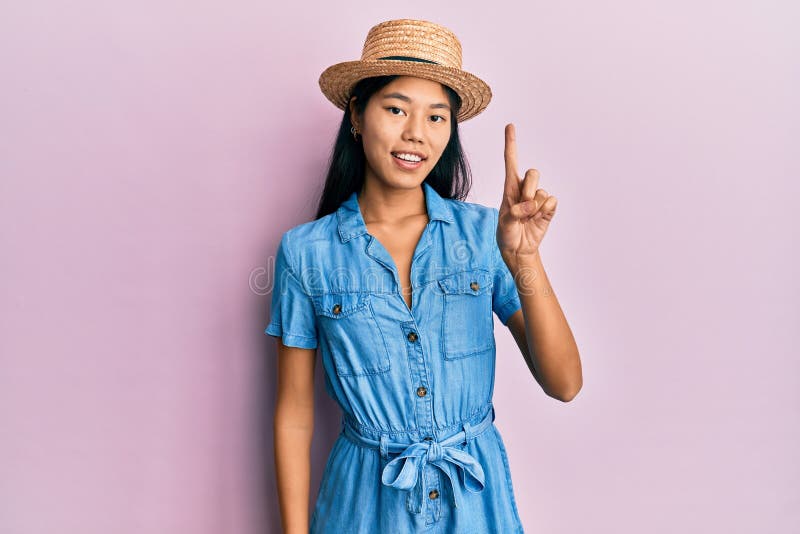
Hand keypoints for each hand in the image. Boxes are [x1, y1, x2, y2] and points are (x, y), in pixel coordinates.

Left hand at [497, 123, 557, 268]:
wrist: (519, 249)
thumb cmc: (507, 234)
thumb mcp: (504, 225)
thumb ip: (514, 214)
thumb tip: (529, 206)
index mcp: (509, 188)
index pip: (510, 162)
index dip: (511, 143)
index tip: (510, 125)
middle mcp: (524, 189)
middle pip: (533, 173)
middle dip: (529, 189)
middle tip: (522, 208)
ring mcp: (537, 198)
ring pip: (542, 191)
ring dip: (534, 207)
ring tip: (527, 218)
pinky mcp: (548, 207)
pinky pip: (552, 202)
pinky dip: (545, 212)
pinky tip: (537, 220)